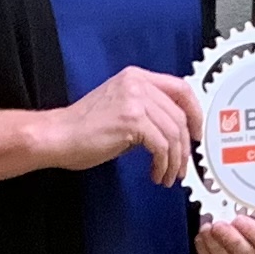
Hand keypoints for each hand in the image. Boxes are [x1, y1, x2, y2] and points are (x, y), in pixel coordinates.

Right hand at [41, 64, 200, 185]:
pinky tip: (156, 174)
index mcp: (136, 77)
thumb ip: (147, 111)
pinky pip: (162, 146)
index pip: (181, 89)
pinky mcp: (131, 120)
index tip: (196, 135)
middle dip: (185, 146)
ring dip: (175, 160)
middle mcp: (138, 83)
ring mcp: (135, 100)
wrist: (57, 136)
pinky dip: (163, 164)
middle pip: (180, 115)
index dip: (195, 113)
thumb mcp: (121, 109)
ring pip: (174, 133)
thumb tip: (175, 131)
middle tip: (183, 166)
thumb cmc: (84, 129)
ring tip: (168, 176)